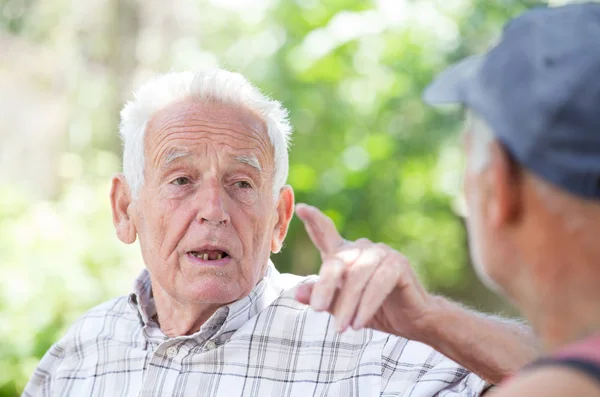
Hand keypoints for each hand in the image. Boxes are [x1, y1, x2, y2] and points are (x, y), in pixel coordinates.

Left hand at [294, 203, 435, 338]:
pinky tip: (358, 324)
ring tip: (340, 328)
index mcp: (347, 253)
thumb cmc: (374, 310)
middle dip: (325, 286)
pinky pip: (378, 284)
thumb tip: (297, 293)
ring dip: (347, 304)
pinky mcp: (399, 264)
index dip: (314, 220)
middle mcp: (364, 248)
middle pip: (336, 262)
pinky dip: (366, 305)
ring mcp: (382, 253)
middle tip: (316, 309)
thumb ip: (321, 297)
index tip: (301, 208)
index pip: (327, 233)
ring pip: (356, 276)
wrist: (413, 320)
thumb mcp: (342, 307)